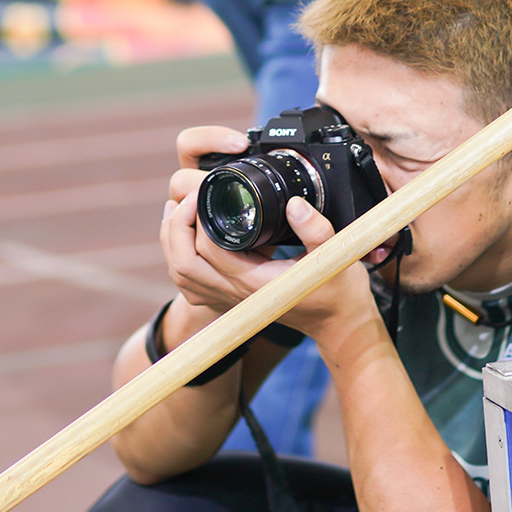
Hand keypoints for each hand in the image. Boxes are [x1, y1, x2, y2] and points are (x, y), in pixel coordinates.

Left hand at [159, 134, 380, 340]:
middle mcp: (236, 294)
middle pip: (183, 264)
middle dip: (177, 226)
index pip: (209, 249)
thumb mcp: (337, 255)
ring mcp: (230, 299)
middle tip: (190, 197)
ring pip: (181, 275)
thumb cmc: (338, 290)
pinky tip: (189, 235)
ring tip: (182, 210)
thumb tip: (294, 204)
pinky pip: (191, 282)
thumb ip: (316, 229)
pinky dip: (181, 257)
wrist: (338, 322)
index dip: (199, 216)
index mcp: (255, 282)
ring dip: (173, 242)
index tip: (207, 189)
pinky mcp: (230, 299)